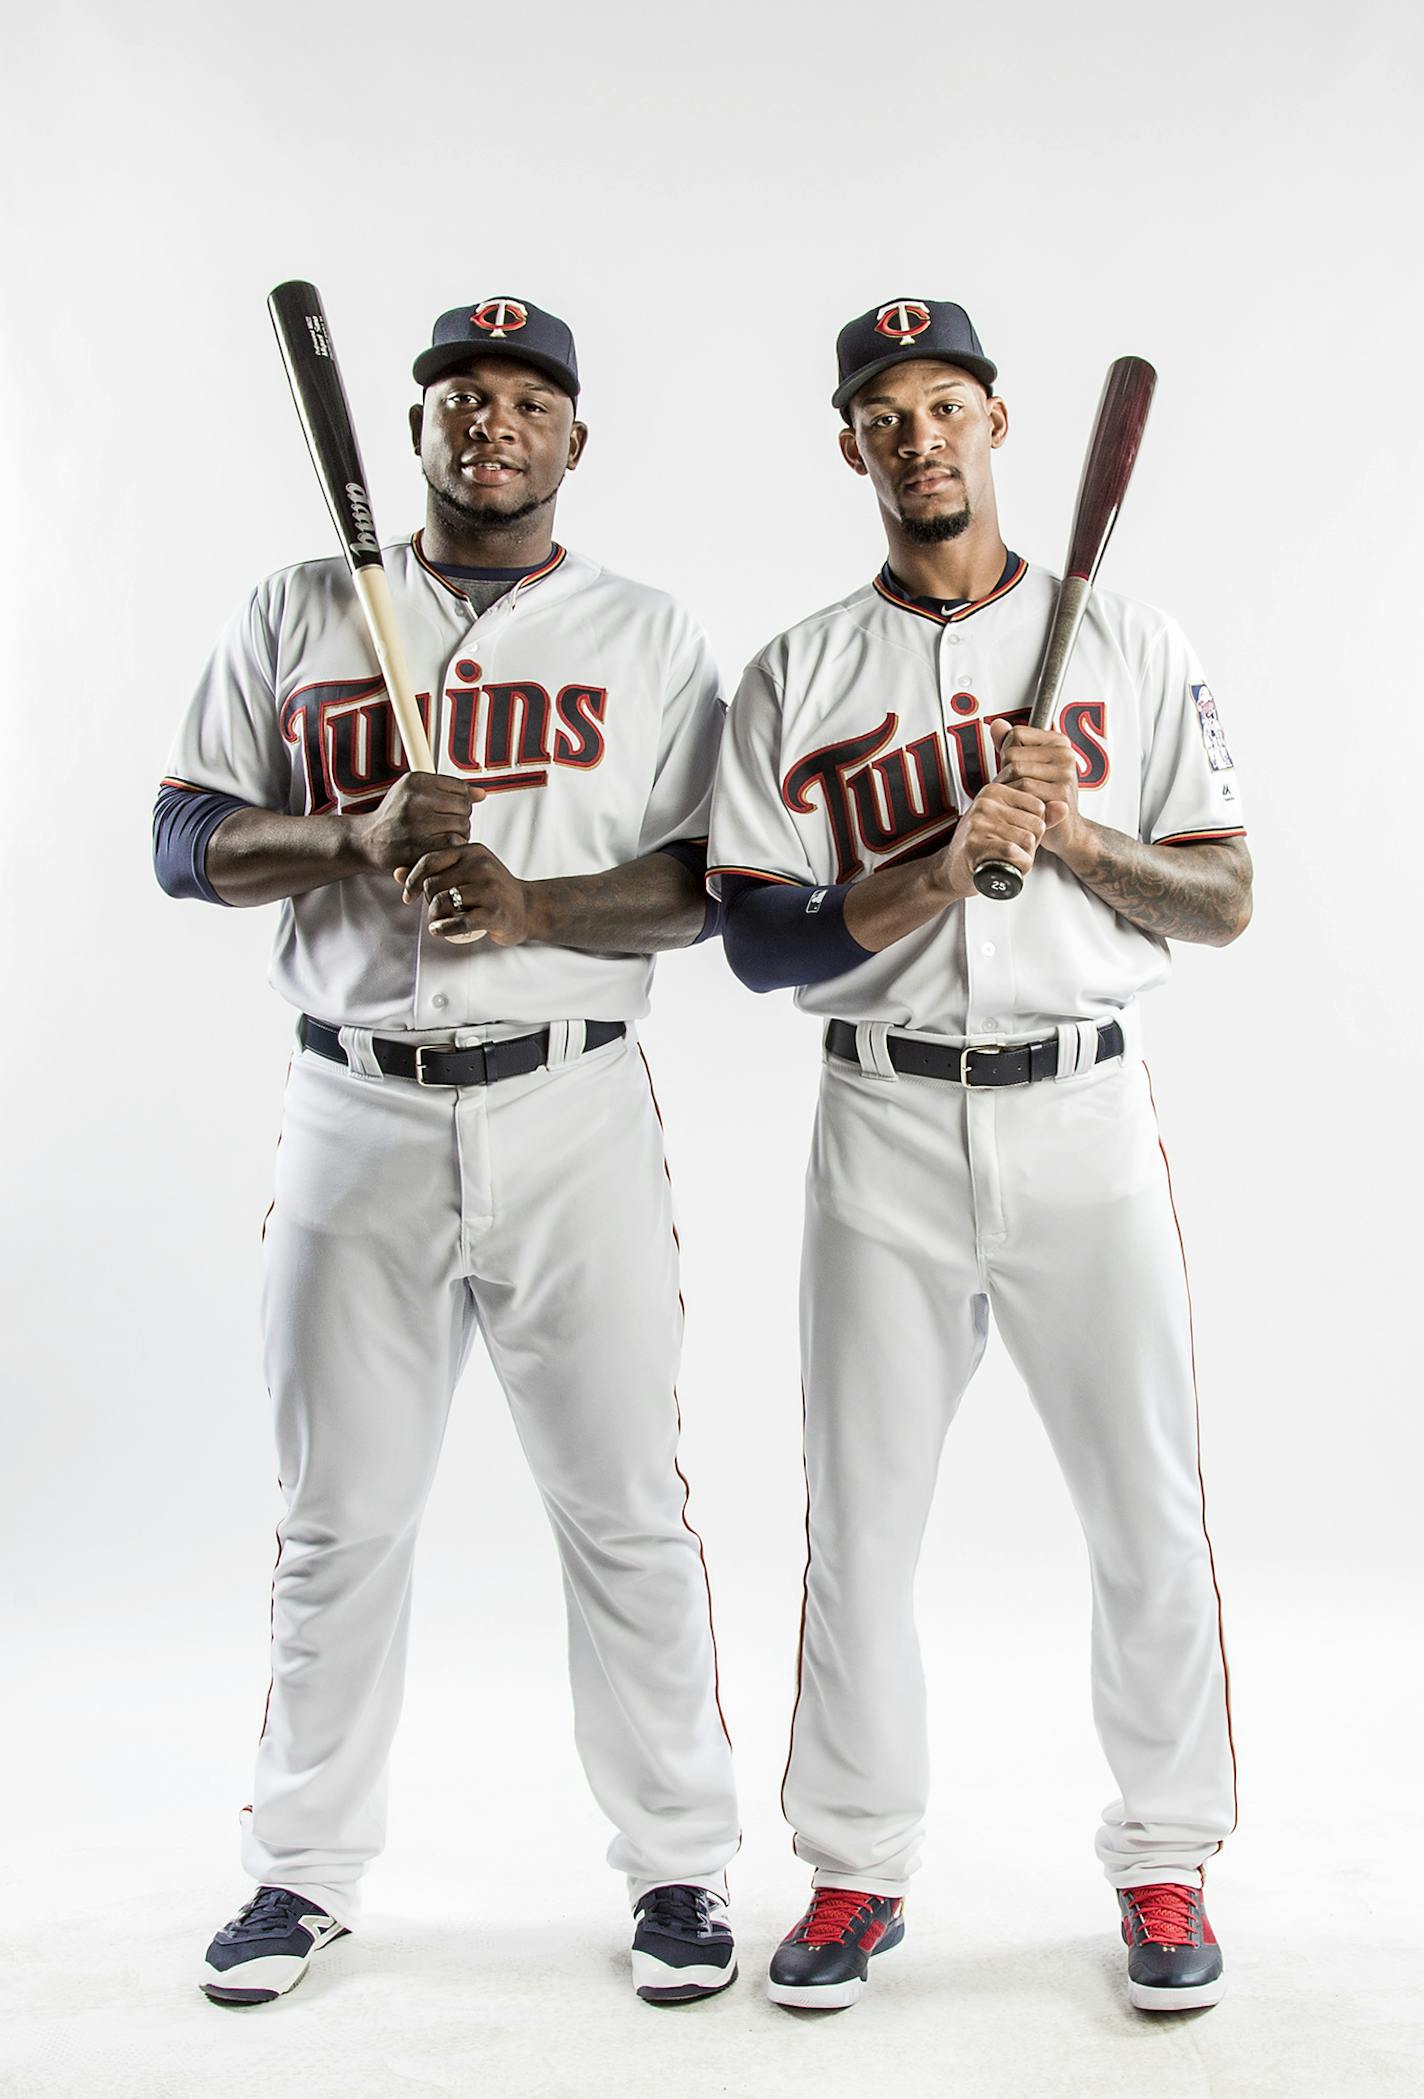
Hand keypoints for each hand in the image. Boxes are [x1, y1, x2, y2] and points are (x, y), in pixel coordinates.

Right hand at [348, 772, 484, 875]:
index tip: (447, 810)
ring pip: (462, 826)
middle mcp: (414, 799)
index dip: (459, 802)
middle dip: (460, 819)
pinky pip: (453, 844)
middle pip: (464, 807)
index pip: (460, 787)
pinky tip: (441, 849)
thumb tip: (481, 794)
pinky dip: (452, 849)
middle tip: (445, 827)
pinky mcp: (419, 846)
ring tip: (441, 838)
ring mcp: (416, 823)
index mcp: (415, 780)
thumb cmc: (393, 817)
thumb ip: (449, 791)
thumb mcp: (415, 793)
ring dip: (459, 835)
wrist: (366, 841)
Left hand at [399, 842, 535, 946]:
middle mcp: (482, 866)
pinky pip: (459, 922)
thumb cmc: (491, 890)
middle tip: (432, 911)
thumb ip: (434, 870)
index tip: (408, 896)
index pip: (430, 860)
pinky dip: (443, 928)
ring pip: (443, 902)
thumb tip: (396, 872)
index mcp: (472, 851)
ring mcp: (490, 889)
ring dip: (433, 916)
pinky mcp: (494, 913)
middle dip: (426, 901)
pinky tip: (437, 930)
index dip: (412, 880)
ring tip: (436, 921)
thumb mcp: (466, 872)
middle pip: (434, 883)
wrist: (527, 908)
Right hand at [929, 776, 1048, 900]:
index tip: (1016, 834)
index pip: (1039, 807)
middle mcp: (985, 802)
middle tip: (1010, 850)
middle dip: (1031, 844)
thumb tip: (1064, 806)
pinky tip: (1007, 868)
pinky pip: (1012, 852)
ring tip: (1007, 859)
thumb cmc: (983, 845)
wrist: (953, 870)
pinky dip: (1018, 866)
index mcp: (995, 791)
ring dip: (1025, 858)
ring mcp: (977, 823)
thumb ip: (1041, 815)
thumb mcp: (1013, 824)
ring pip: (1027, 841)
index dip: (1035, 828)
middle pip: (1036, 825)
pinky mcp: (974, 844)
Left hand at [990, 720, 1082, 856]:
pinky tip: (1022, 808)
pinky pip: (1024, 790)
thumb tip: (997, 725)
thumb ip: (1010, 746)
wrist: (1066, 831)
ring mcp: (1065, 773)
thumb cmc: (1046, 799)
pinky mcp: (1061, 792)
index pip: (1016, 734)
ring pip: (1016, 771)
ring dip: (1007, 789)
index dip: (1007, 754)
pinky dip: (1016, 801)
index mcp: (1058, 742)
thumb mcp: (1028, 767)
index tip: (1017, 770)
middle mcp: (1065, 754)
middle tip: (1013, 790)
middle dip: (1004, 774)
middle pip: (1012, 754)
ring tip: (1016, 799)